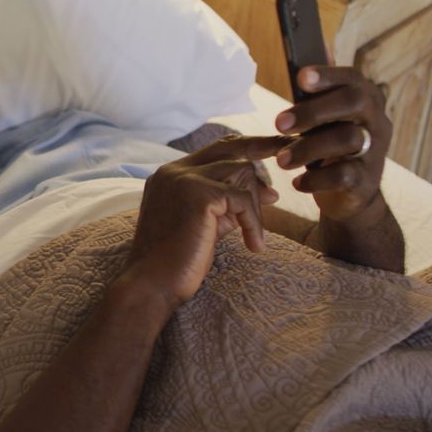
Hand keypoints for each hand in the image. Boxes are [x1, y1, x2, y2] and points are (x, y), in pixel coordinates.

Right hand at [128, 135, 289, 307]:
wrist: (153, 285)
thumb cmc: (178, 261)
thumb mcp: (207, 223)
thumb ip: (230, 202)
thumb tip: (271, 192)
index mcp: (171, 174)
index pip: (217, 148)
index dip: (250, 146)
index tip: (279, 147)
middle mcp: (175, 170)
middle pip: (232, 150)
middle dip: (262, 161)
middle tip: (276, 194)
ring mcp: (184, 179)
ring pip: (242, 170)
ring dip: (254, 205)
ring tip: (251, 236)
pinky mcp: (199, 195)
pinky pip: (243, 199)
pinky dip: (254, 223)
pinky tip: (254, 246)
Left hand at [273, 65, 392, 221]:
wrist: (352, 194)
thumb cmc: (332, 146)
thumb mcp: (326, 116)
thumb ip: (321, 88)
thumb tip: (320, 44)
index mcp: (365, 98)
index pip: (352, 78)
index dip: (327, 75)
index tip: (300, 77)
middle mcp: (376, 120)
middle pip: (353, 102)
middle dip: (313, 110)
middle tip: (279, 123)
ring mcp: (376, 150)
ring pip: (348, 139)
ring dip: (308, 148)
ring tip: (282, 160)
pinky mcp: (368, 180)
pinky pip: (344, 175)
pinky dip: (316, 179)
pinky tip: (298, 182)